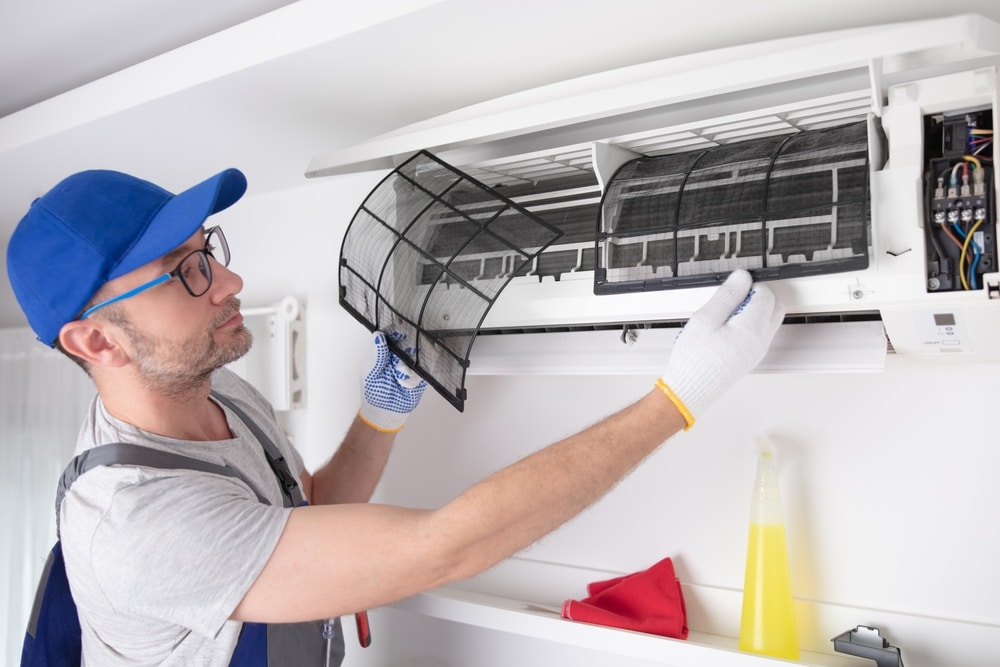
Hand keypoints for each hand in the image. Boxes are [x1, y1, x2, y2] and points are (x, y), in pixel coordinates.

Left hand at [358, 331, 427, 432]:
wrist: (385, 413)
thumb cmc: (374, 392)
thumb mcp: (371, 372)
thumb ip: (377, 354)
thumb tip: (378, 335)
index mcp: (385, 352)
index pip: (393, 336)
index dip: (397, 331)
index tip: (399, 331)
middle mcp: (399, 356)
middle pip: (408, 342)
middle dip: (407, 346)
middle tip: (400, 356)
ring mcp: (411, 365)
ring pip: (417, 355)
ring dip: (409, 363)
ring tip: (400, 375)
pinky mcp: (420, 376)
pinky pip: (424, 369)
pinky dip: (415, 374)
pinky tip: (406, 381)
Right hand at [658, 269, 783, 428]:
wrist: (690, 390)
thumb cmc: (694, 359)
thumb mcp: (705, 319)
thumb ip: (727, 295)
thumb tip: (741, 278)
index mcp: (751, 329)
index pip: (766, 295)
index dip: (751, 285)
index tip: (734, 286)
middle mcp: (760, 341)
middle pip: (775, 307)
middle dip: (759, 297)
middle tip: (734, 297)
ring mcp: (758, 351)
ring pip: (769, 320)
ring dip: (754, 310)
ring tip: (725, 314)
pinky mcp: (751, 358)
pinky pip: (760, 334)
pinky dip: (750, 324)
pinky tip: (726, 328)